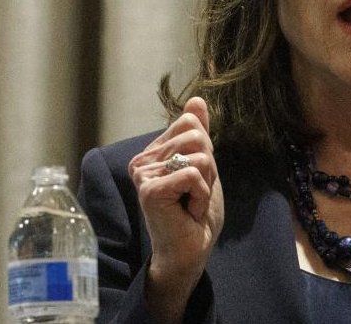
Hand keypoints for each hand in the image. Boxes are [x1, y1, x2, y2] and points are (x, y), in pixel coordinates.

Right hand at [128, 97, 223, 320]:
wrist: (190, 250)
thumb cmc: (194, 214)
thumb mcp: (203, 166)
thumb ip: (198, 133)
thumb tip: (196, 100)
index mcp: (152, 152)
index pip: (190, 123)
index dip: (206, 151)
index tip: (196, 179)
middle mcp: (142, 161)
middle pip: (197, 137)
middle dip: (208, 168)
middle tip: (194, 194)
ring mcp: (143, 174)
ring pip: (198, 155)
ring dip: (206, 183)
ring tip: (190, 203)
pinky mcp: (150, 189)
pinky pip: (193, 174)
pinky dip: (201, 195)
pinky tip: (188, 212)